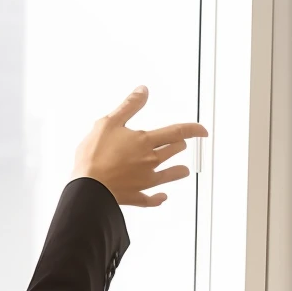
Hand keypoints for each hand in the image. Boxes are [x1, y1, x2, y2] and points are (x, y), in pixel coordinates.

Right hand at [72, 86, 206, 205]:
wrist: (88, 185)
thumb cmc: (95, 154)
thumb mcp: (108, 123)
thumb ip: (128, 106)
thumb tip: (143, 91)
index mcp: (145, 141)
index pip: (176, 132)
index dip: (193, 129)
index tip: (203, 130)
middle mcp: (151, 160)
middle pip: (174, 151)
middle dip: (179, 145)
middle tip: (180, 144)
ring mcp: (146, 180)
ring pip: (171, 175)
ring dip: (178, 171)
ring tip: (182, 170)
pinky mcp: (137, 195)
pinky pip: (152, 199)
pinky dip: (159, 198)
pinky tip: (162, 197)